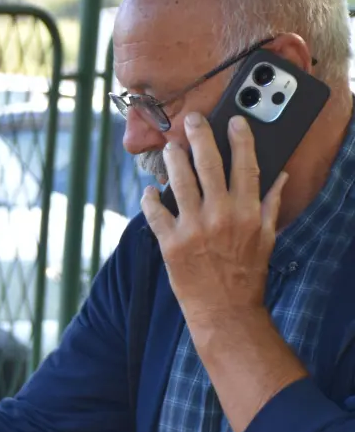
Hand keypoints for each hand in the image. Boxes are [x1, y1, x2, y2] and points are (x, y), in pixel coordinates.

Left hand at [141, 111, 285, 333]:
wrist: (224, 311)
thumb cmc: (247, 275)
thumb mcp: (267, 238)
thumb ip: (270, 205)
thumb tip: (280, 177)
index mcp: (247, 212)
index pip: (245, 166)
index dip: (240, 140)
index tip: (234, 121)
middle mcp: (220, 216)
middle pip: (208, 165)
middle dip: (200, 137)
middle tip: (192, 120)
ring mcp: (193, 229)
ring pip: (180, 182)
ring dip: (173, 160)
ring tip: (169, 147)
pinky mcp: (170, 244)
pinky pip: (155, 214)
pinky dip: (150, 199)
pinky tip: (149, 190)